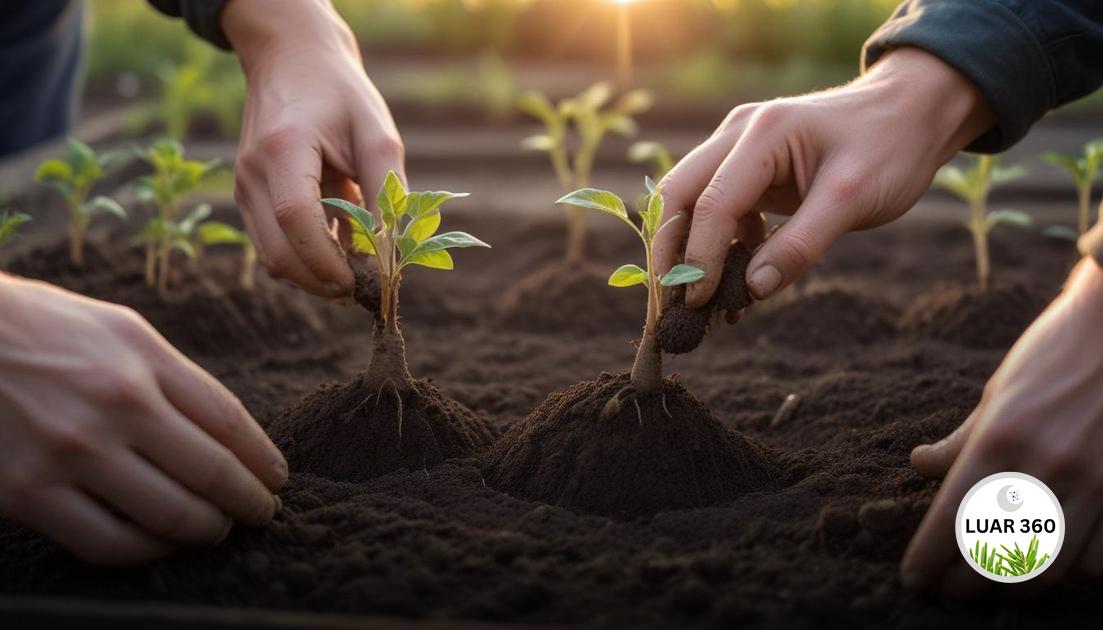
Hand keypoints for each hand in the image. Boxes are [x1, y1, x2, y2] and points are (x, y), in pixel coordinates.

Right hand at [0, 275, 286, 565]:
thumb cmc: (42, 330)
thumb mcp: (119, 330)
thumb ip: (172, 377)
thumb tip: (225, 432)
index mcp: (142, 357)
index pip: (229, 422)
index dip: (264, 459)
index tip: (276, 478)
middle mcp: (116, 404)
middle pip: (213, 473)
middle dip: (250, 503)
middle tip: (261, 513)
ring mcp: (71, 452)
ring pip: (170, 516)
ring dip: (207, 531)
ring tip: (216, 530)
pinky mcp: (28, 493)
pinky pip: (110, 543)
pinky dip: (149, 552)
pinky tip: (161, 544)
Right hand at [225, 0, 403, 296]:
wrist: (292, 60)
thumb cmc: (341, 95)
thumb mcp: (377, 134)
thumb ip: (386, 192)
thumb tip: (390, 253)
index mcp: (284, 147)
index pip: (297, 220)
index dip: (330, 261)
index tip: (363, 282)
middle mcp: (253, 172)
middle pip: (280, 253)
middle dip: (324, 282)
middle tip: (367, 290)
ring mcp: (243, 187)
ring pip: (273, 258)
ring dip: (315, 276)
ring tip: (358, 271)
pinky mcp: (247, 197)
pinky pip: (272, 245)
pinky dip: (305, 259)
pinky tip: (340, 249)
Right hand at [654, 47, 993, 307]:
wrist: (912, 113)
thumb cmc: (890, 148)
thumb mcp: (853, 200)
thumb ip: (801, 245)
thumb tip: (753, 289)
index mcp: (764, 134)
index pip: (712, 203)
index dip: (699, 257)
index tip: (697, 303)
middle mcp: (738, 134)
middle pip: (678, 196)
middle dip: (668, 253)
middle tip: (669, 306)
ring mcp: (739, 148)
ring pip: (690, 204)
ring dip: (689, 253)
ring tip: (700, 306)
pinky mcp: (748, 168)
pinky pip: (718, 210)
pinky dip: (719, 249)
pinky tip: (735, 286)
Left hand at [903, 260, 1102, 593]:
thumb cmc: (1055, 354)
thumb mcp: (997, 392)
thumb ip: (961, 439)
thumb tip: (920, 466)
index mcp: (1000, 438)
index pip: (951, 520)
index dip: (928, 559)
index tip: (914, 578)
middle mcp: (1045, 467)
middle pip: (996, 556)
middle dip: (965, 584)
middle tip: (950, 590)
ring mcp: (1094, 484)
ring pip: (1049, 568)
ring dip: (1017, 584)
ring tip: (997, 582)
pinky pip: (1098, 560)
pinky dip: (1074, 570)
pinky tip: (1055, 562)